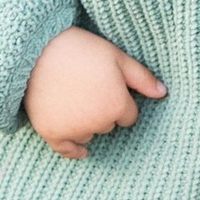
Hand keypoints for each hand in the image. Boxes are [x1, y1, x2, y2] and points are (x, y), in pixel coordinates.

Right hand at [24, 26, 165, 158]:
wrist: (36, 49)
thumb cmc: (80, 49)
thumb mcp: (116, 56)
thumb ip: (142, 77)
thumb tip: (163, 93)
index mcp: (117, 105)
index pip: (128, 116)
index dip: (120, 100)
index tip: (106, 86)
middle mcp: (98, 123)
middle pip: (108, 125)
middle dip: (103, 111)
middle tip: (87, 87)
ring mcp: (74, 130)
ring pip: (89, 135)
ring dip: (86, 123)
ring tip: (73, 98)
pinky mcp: (51, 132)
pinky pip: (68, 151)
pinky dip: (74, 150)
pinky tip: (81, 151)